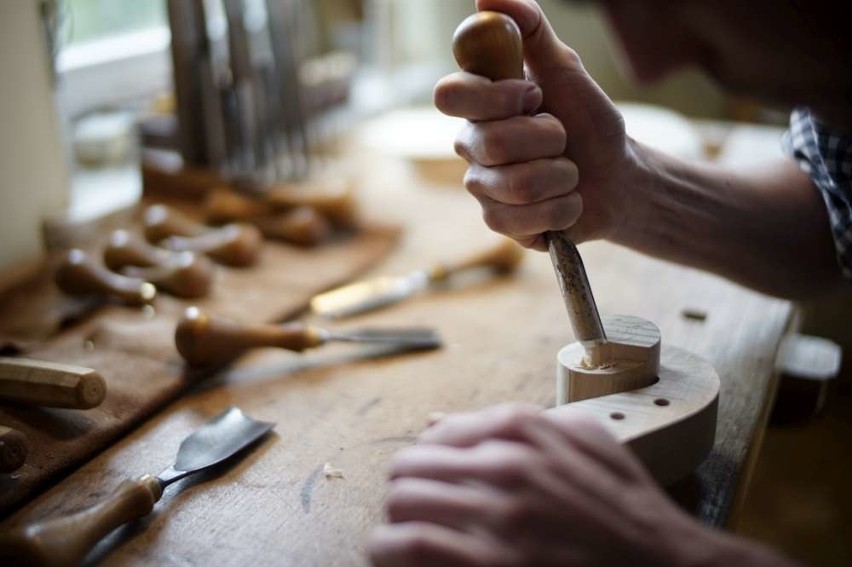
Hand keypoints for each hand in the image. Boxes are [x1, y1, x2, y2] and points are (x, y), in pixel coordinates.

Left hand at [369, 403, 794, 566]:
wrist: (665, 564)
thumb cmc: (627, 506)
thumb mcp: (588, 438)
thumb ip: (523, 423)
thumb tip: (443, 421)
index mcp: (524, 430)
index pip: (434, 437)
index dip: (423, 466)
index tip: (426, 486)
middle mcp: (505, 464)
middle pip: (407, 468)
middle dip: (402, 493)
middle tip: (409, 515)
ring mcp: (499, 515)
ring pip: (401, 503)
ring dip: (392, 523)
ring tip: (398, 542)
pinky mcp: (493, 562)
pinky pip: (413, 546)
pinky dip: (393, 552)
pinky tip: (401, 561)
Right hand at [435, 0, 638, 249]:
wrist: (618, 177)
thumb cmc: (588, 121)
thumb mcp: (566, 68)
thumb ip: (531, 30)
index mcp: (479, 106)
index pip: (448, 94)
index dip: (493, 96)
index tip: (534, 95)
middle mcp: (472, 146)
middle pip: (490, 143)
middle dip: (547, 139)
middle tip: (563, 136)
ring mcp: (483, 188)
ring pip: (514, 184)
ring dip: (561, 176)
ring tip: (569, 172)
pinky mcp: (499, 223)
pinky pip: (523, 220)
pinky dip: (562, 209)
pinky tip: (567, 202)